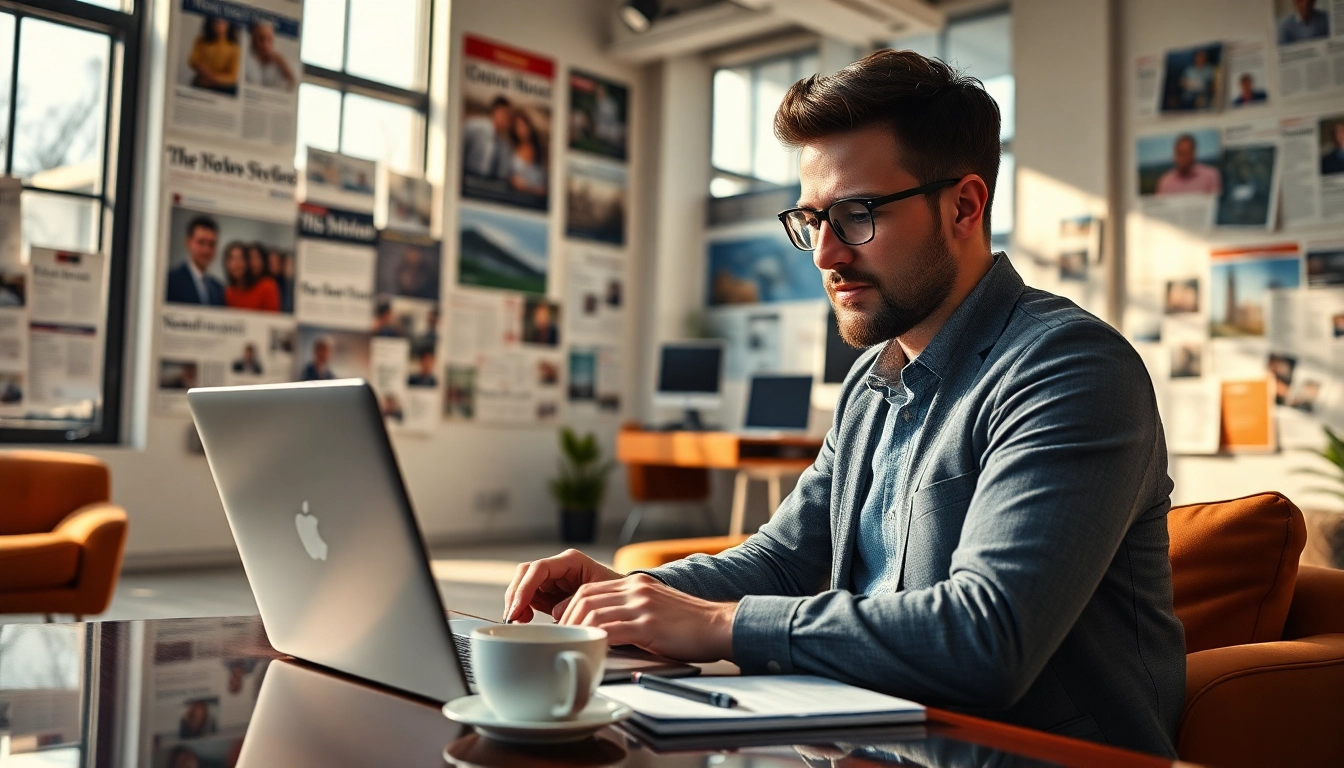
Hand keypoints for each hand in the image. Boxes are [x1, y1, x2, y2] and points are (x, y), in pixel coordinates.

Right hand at [503, 549, 621, 622]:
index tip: (518, 610)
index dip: (525, 588)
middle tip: (514, 618)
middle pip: (525, 574)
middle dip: (516, 595)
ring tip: (521, 622)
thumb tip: (555, 614)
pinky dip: (523, 608)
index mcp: (571, 561)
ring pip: (523, 584)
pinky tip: (525, 621)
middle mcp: (558, 567)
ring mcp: (552, 579)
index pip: (539, 569)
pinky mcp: (549, 592)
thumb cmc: (615, 595)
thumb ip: (576, 602)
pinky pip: (529, 597)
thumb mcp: (599, 597)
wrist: (623, 601)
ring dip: (517, 603)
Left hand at [558, 574, 736, 662]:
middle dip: (568, 620)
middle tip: (563, 640)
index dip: (570, 608)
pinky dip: (597, 640)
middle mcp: (636, 589)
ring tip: (574, 647)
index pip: (590, 590)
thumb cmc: (691, 625)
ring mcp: (642, 605)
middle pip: (585, 598)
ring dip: (578, 631)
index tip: (565, 627)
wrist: (720, 625)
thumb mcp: (656, 608)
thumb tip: (605, 630)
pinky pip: (612, 629)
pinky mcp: (649, 624)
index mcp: (636, 583)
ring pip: (594, 612)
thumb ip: (631, 612)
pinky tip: (593, 650)